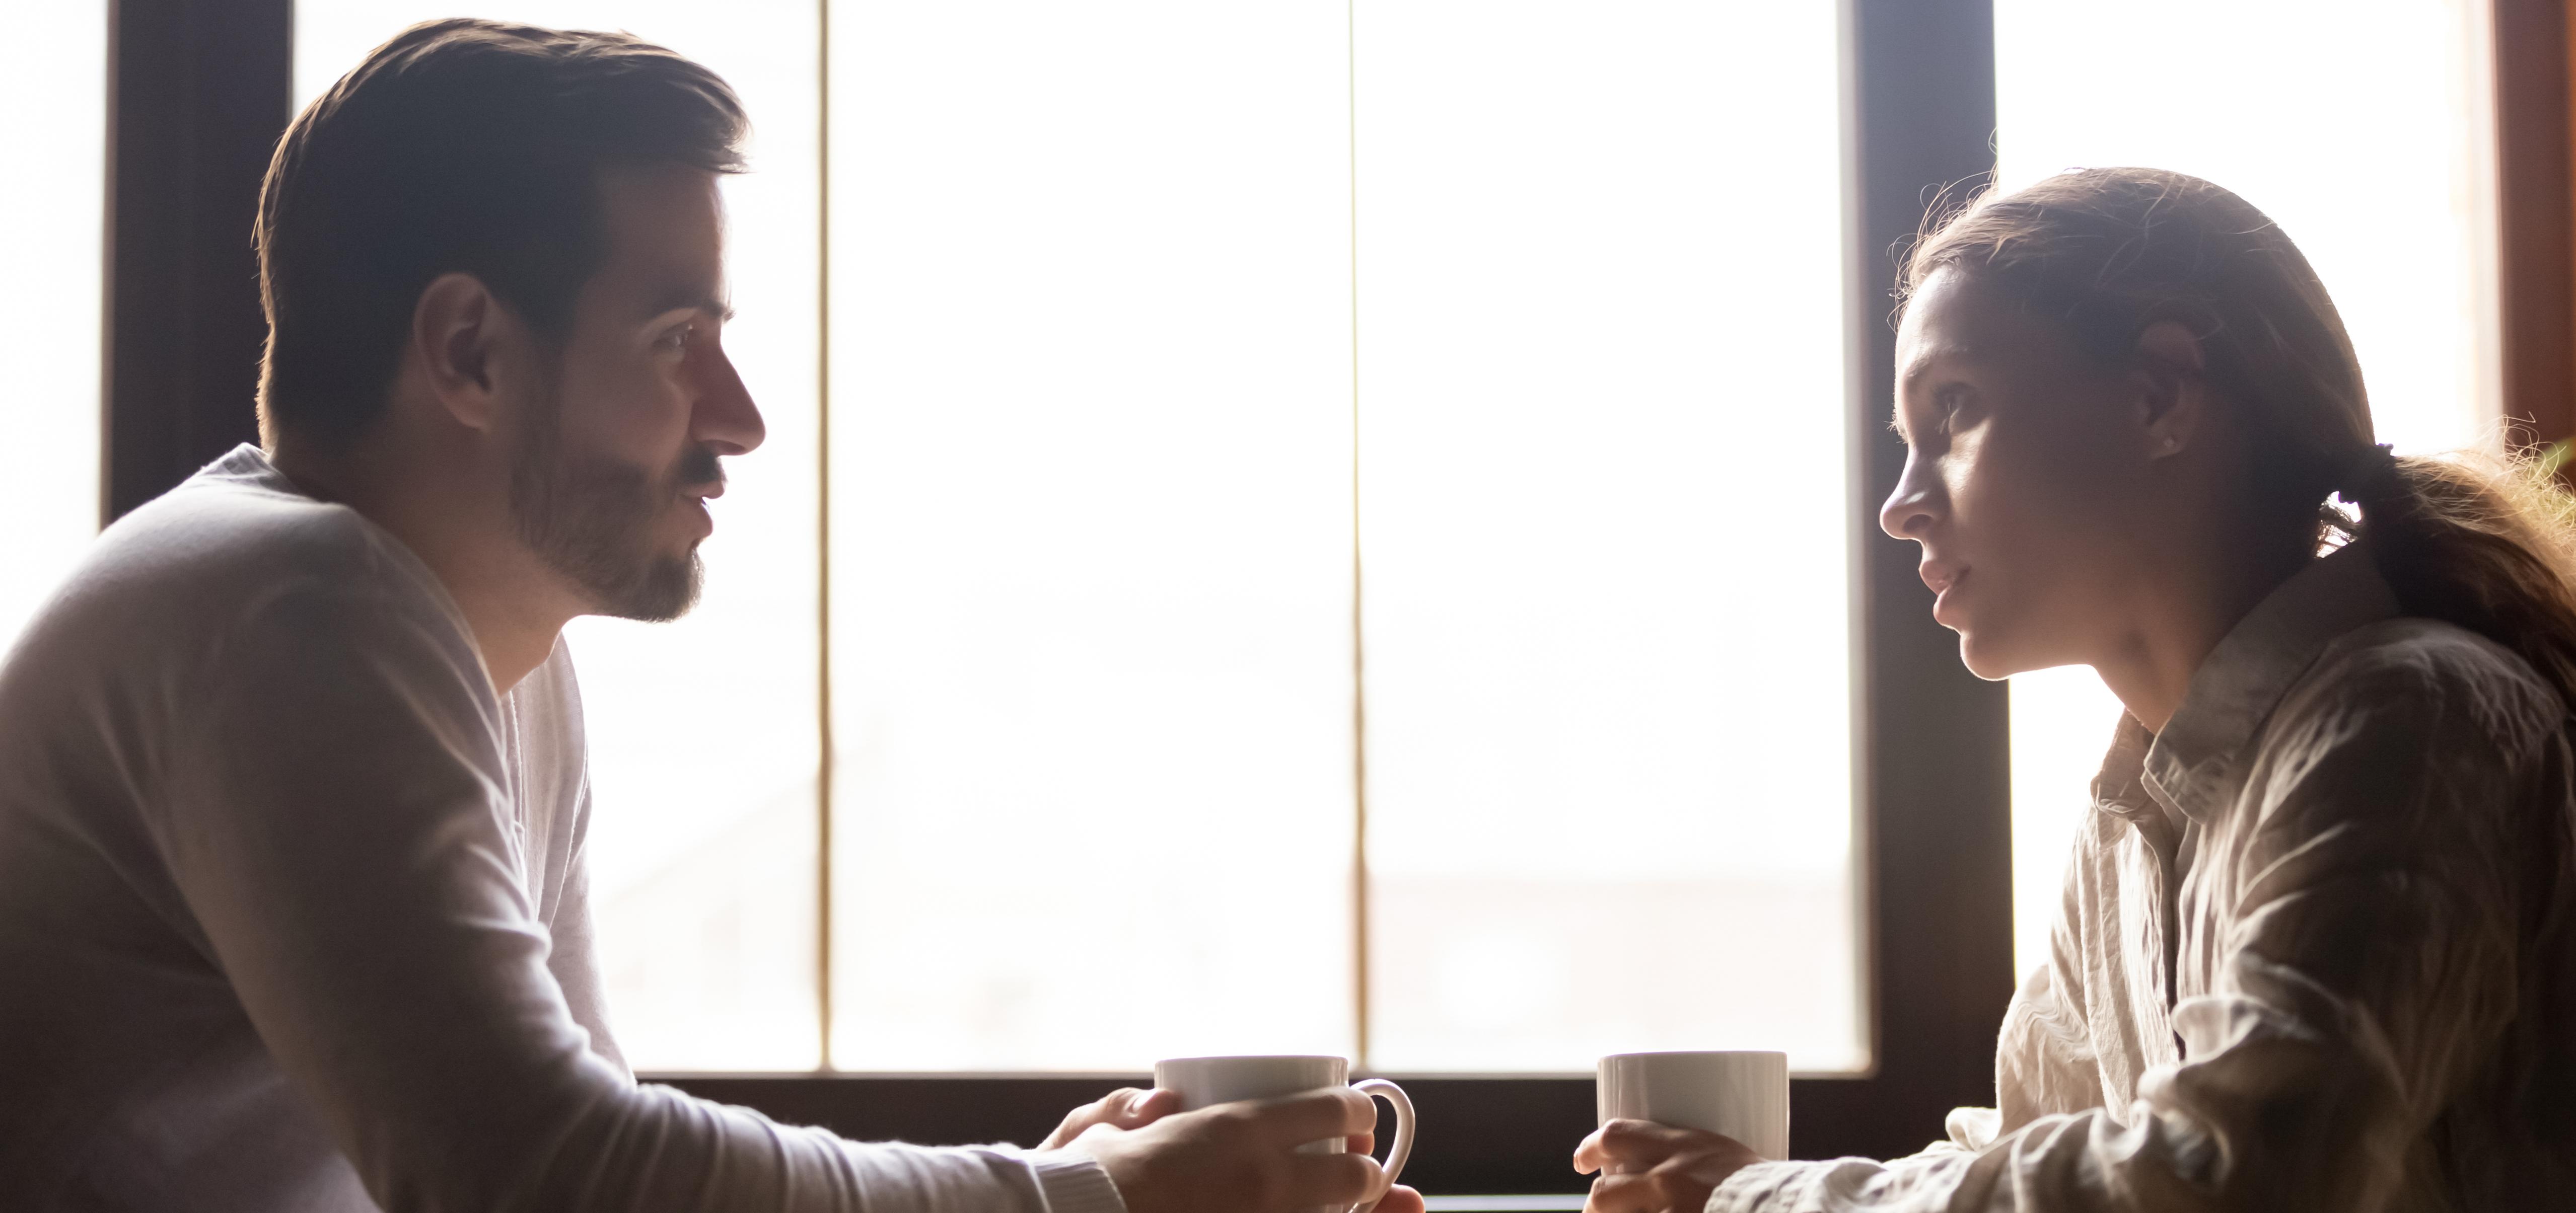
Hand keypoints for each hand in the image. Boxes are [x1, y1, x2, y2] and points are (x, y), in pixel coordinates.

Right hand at [1059, 1086, 1423, 1212]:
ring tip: (1342, 1204)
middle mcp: (1266, 1180)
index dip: (1357, 1110)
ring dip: (1350, 1209)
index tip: (1356, 1114)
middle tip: (1356, 1168)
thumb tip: (1165, 1106)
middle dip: (1364, 1170)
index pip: (1336, 1111)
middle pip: (1357, 1174)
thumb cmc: (1090, 1177)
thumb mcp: (1111, 1124)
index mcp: (1242, 1130)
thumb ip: (1138, 1110)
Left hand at [1573, 1119, 1764, 1212]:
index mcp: (1685, 1145)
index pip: (1618, 1135)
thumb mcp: (1734, 1159)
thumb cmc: (1775, 1188)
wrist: (1795, 1207)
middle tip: (1592, 1209)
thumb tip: (1688, 1176)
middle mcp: (1670, 1178)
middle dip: (1593, 1205)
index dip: (1591, 1146)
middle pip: (1606, 1190)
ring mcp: (1670, 1210)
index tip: (1583, 1158)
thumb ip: (1703, 1164)